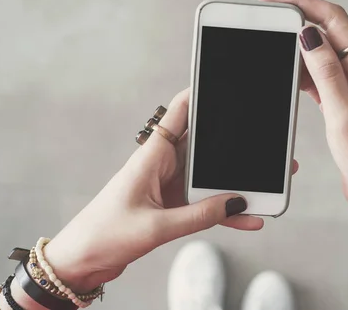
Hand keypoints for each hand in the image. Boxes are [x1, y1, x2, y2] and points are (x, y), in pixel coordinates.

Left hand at [43, 89, 298, 291]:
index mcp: (152, 157)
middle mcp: (162, 166)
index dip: (202, 96)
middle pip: (204, 147)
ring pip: (209, 178)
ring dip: (235, 182)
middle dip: (234, 146)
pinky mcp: (170, 207)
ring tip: (266, 185)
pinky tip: (246, 218)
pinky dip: (224, 211)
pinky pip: (204, 204)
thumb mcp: (156, 227)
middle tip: (263, 146)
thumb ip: (199, 216)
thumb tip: (236, 201)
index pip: (180, 114)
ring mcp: (168, 187)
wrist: (81, 261)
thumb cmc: (104, 236)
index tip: (226, 85)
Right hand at [259, 0, 347, 248]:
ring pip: (324, 55)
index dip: (303, 3)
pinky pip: (323, 79)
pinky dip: (304, 72)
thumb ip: (327, 74)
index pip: (334, 21)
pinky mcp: (347, 106)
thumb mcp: (344, 117)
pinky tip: (289, 73)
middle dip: (298, 17)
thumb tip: (310, 34)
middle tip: (268, 15)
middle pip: (329, 32)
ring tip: (272, 42)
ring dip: (299, 46)